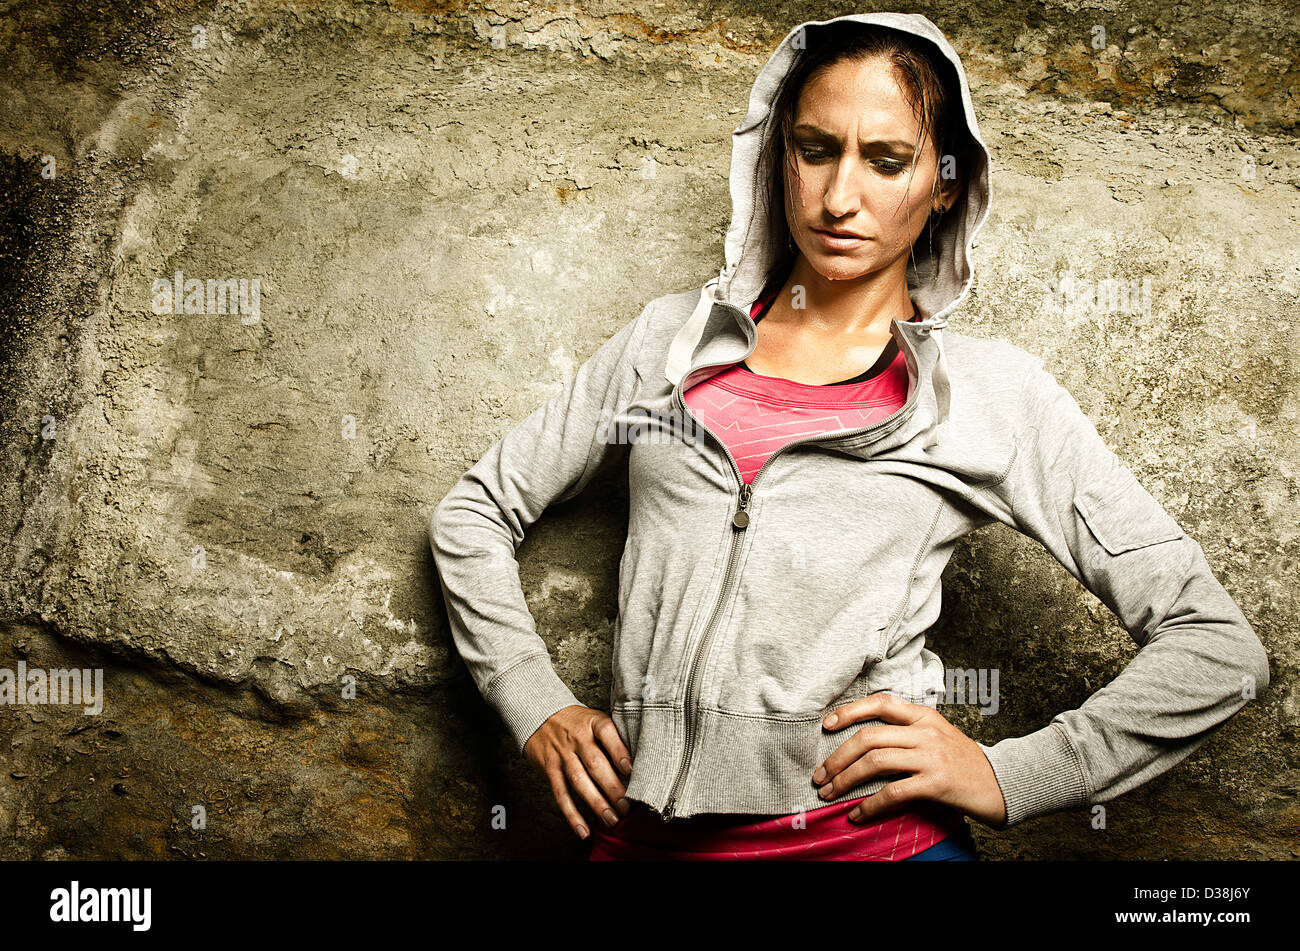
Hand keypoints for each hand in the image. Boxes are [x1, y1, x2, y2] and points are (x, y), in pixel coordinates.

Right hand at [523, 705, 634, 839]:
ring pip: (580, 781)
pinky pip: (561, 794)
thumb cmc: (576, 721)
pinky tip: (583, 830)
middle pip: (596, 764)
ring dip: (597, 803)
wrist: (538, 713)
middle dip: (613, 788)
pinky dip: (572, 814)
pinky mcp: (550, 769)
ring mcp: (562, 754)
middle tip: (627, 807)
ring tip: (612, 820)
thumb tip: (638, 766)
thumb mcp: (594, 719)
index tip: (631, 770)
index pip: (607, 733)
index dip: (619, 751)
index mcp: (593, 723)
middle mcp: (577, 738)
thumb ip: (613, 738)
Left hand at [811, 692, 1007, 827]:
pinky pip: (893, 792)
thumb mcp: (939, 735)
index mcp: (924, 716)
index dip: (849, 712)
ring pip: (875, 761)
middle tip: (819, 775)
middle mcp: (925, 732)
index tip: (827, 725)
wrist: (1004, 783)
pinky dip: (869, 805)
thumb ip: (908, 731)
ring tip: (829, 793)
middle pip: (869, 736)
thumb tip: (864, 742)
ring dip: (845, 779)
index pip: (881, 703)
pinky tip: (857, 814)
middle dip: (837, 757)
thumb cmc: (965, 762)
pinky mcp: (936, 783)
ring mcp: (931, 757)